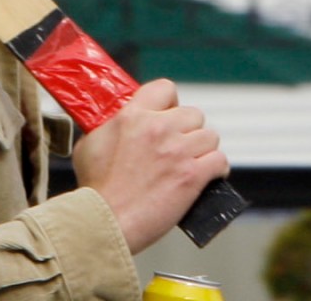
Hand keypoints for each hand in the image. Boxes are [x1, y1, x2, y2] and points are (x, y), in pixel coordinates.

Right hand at [70, 78, 229, 252]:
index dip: (170, 102)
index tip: (168, 115)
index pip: (165, 89)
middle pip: (193, 114)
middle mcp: (159, 128)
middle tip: (177, 147)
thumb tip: (115, 123)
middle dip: (188, 130)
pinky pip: (220, 161)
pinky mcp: (192, 176)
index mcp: (133, 116)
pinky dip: (216, 169)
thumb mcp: (90, 145)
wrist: (104, 222)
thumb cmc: (94, 191)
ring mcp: (178, 152)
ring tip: (192, 163)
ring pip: (210, 136)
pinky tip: (208, 176)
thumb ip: (108, 127)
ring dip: (203, 149)